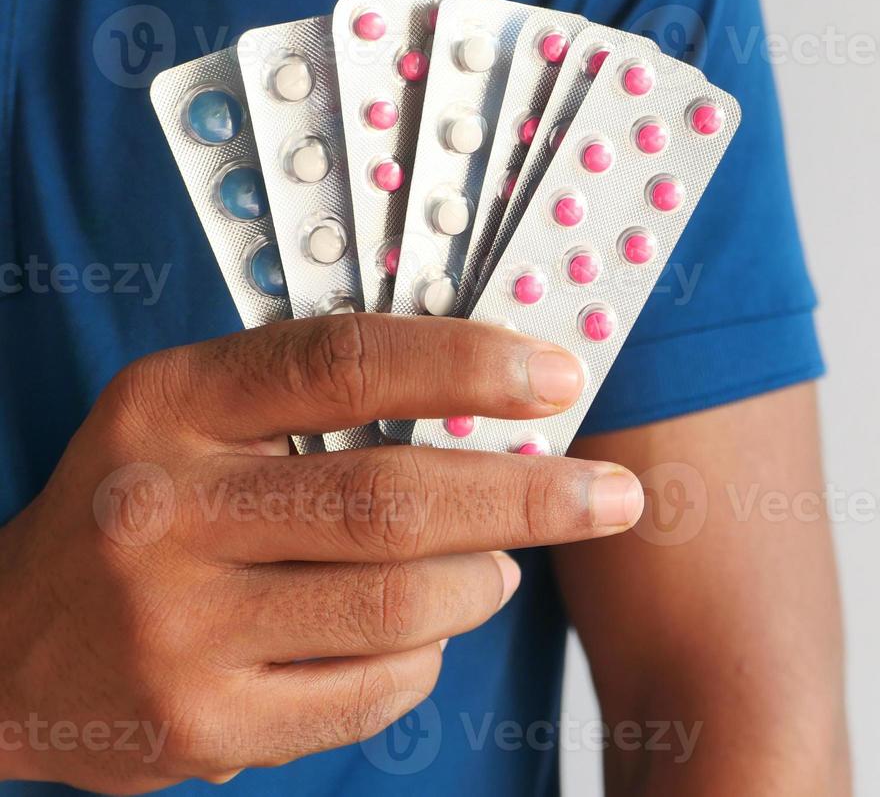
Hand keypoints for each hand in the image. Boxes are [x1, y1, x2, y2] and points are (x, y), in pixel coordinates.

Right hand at [0, 314, 643, 792]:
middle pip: (394, 500)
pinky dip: (426, 656)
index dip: (468, 365)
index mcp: (171, 405)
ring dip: (482, 582)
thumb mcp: (194, 417)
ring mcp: (179, 628)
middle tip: (613, 495)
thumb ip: (319, 395)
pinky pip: (378, 688)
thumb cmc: (145, 506)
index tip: (560, 377)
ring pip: (404, 604)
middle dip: (531, 496)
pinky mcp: (204, 723)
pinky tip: (419, 634)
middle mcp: (164, 511)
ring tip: (494, 567)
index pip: (344, 364)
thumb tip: (496, 394)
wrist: (12, 649)